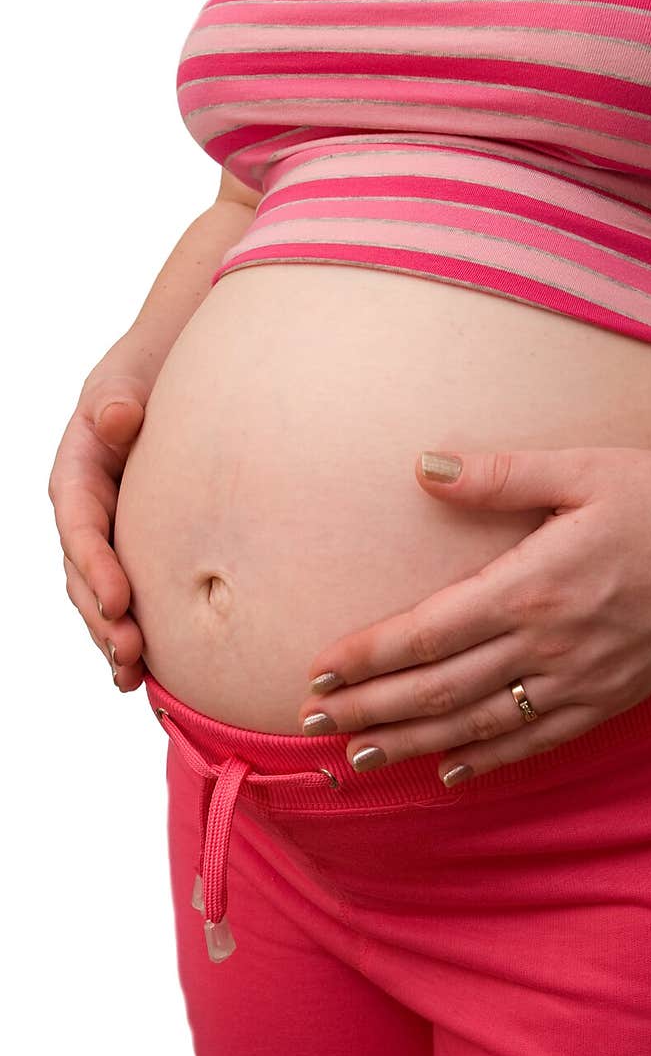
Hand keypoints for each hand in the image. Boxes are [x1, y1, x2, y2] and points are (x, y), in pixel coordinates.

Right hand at [48, 363, 150, 691]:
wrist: (168, 379)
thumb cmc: (145, 378)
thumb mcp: (126, 381)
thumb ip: (117, 402)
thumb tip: (118, 417)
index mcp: (77, 474)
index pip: (80, 525)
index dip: (95, 564)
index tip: (118, 598)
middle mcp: (85, 514)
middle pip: (83, 575)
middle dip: (102, 618)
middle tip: (130, 653)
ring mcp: (107, 537)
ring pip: (99, 597)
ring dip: (112, 637)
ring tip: (133, 676)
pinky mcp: (133, 551)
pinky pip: (125, 598)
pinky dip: (131, 634)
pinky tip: (146, 675)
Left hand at [296, 445, 650, 782]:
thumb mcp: (583, 470)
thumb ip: (499, 474)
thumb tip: (422, 466)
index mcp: (531, 585)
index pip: (427, 632)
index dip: (367, 655)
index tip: (319, 672)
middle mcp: (546, 645)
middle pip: (438, 689)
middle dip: (371, 708)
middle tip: (313, 726)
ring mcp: (578, 681)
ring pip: (478, 724)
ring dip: (413, 743)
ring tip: (360, 760)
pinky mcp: (609, 700)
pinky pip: (538, 742)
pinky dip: (490, 760)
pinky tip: (452, 773)